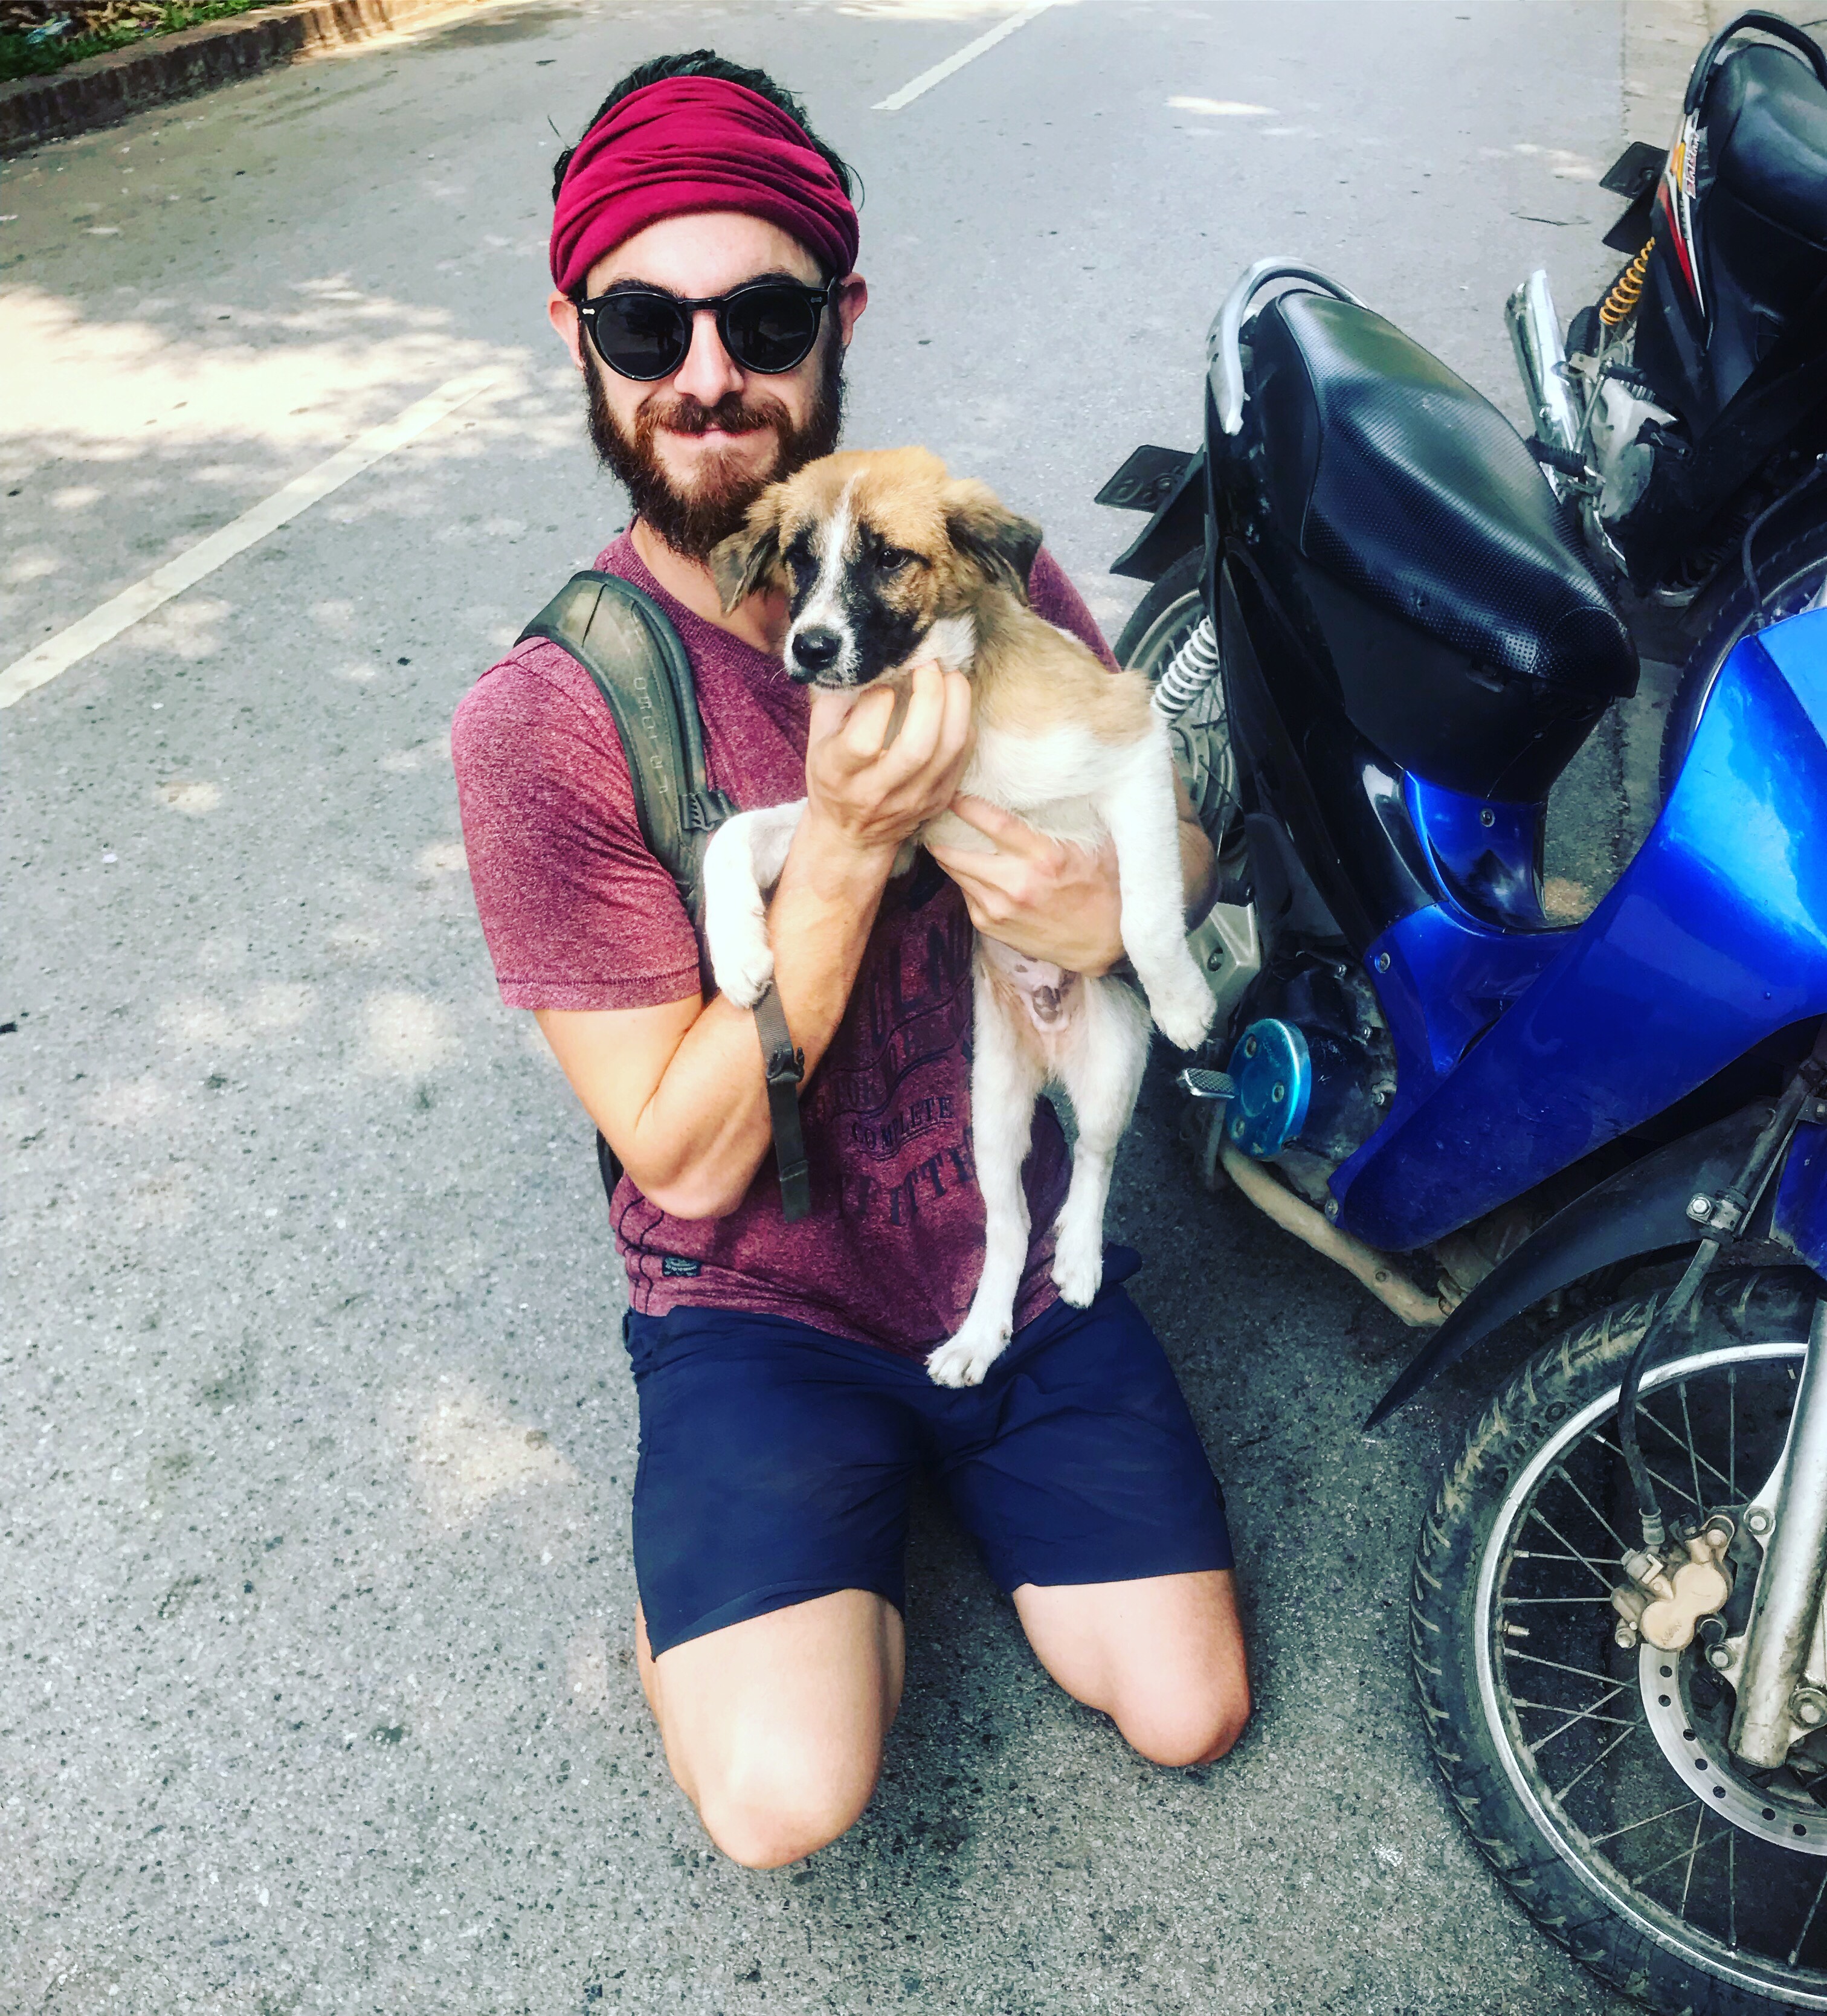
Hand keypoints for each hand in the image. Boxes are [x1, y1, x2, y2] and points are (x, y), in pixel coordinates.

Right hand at [804, 658, 972, 863]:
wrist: (851, 835)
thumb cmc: (833, 777)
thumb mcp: (818, 740)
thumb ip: (837, 700)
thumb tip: (865, 658)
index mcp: (840, 775)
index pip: (864, 741)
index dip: (878, 702)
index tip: (883, 681)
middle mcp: (878, 792)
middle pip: (917, 746)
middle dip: (929, 695)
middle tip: (929, 664)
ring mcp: (914, 799)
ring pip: (948, 749)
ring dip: (957, 703)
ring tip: (950, 675)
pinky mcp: (939, 799)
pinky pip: (962, 756)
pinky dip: (963, 722)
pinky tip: (954, 702)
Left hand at [927, 795, 1125, 973]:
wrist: (1101, 943)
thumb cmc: (1101, 888)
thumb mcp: (1093, 847)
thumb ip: (1063, 822)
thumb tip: (1036, 791)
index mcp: (1044, 857)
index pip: (995, 823)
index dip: (968, 805)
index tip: (955, 793)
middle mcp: (1017, 884)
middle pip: (959, 851)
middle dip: (942, 833)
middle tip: (935, 815)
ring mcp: (999, 908)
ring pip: (956, 873)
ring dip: (947, 854)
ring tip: (942, 838)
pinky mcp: (989, 925)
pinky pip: (965, 893)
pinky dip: (963, 878)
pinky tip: (969, 869)